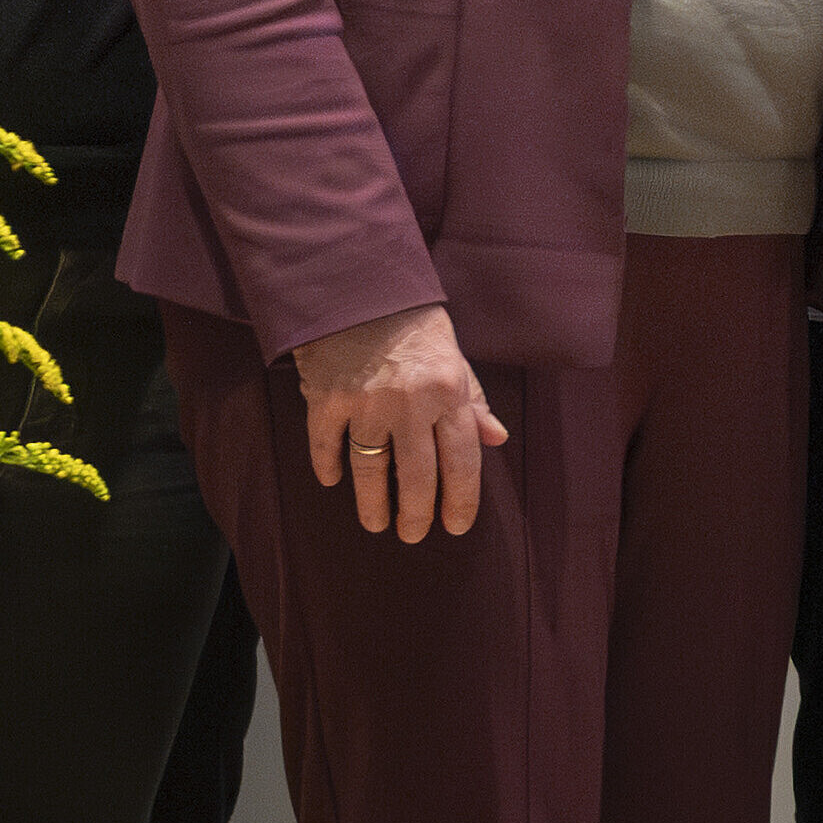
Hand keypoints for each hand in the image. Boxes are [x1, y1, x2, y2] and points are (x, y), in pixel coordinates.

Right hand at [294, 306, 506, 542]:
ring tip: (375, 524)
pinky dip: (328, 467)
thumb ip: (472, 399)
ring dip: (373, 504)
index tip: (456, 525)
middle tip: (414, 536)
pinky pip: (326, 445)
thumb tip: (496, 439)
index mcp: (448, 392)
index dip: (461, 500)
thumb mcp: (454, 355)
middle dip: (418, 514)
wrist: (356, 286)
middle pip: (418, 476)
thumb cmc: (412, 324)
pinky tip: (332, 482)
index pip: (462, 460)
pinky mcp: (326, 400)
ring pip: (370, 470)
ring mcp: (365, 404)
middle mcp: (410, 403)